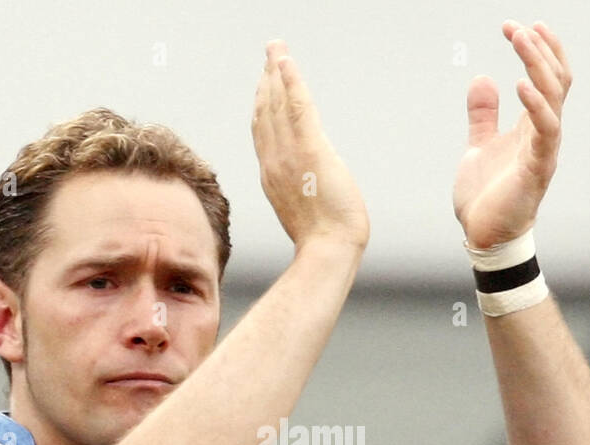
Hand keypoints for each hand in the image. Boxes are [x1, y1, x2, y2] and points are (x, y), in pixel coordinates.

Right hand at [252, 40, 368, 251]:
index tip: (262, 83)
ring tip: (276, 49)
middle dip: (266, 80)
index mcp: (272, 175)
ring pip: (278, 105)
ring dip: (276, 73)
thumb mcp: (304, 210)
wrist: (328, 250)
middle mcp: (274, 162)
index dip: (261, 104)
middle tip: (268, 54)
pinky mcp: (311, 152)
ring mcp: (290, 156)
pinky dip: (290, 83)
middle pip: (265, 113)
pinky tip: (286, 63)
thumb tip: (309, 185)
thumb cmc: (324, 240)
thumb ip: (301, 190)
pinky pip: (297, 109)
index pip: (263, 132)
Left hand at [454, 20, 571, 248]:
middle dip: (538, 49)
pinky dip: (535, 104)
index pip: (548, 79)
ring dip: (538, 64)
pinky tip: (519, 83)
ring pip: (554, 97)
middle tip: (516, 26)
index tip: (518, 26)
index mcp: (532, 127)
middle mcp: (544, 134)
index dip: (539, 51)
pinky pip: (544, 130)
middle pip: (555, 80)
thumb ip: (483, 115)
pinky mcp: (537, 168)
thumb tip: (482, 79)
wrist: (484, 236)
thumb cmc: (487, 197)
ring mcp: (544, 150)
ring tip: (520, 39)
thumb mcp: (479, 145)